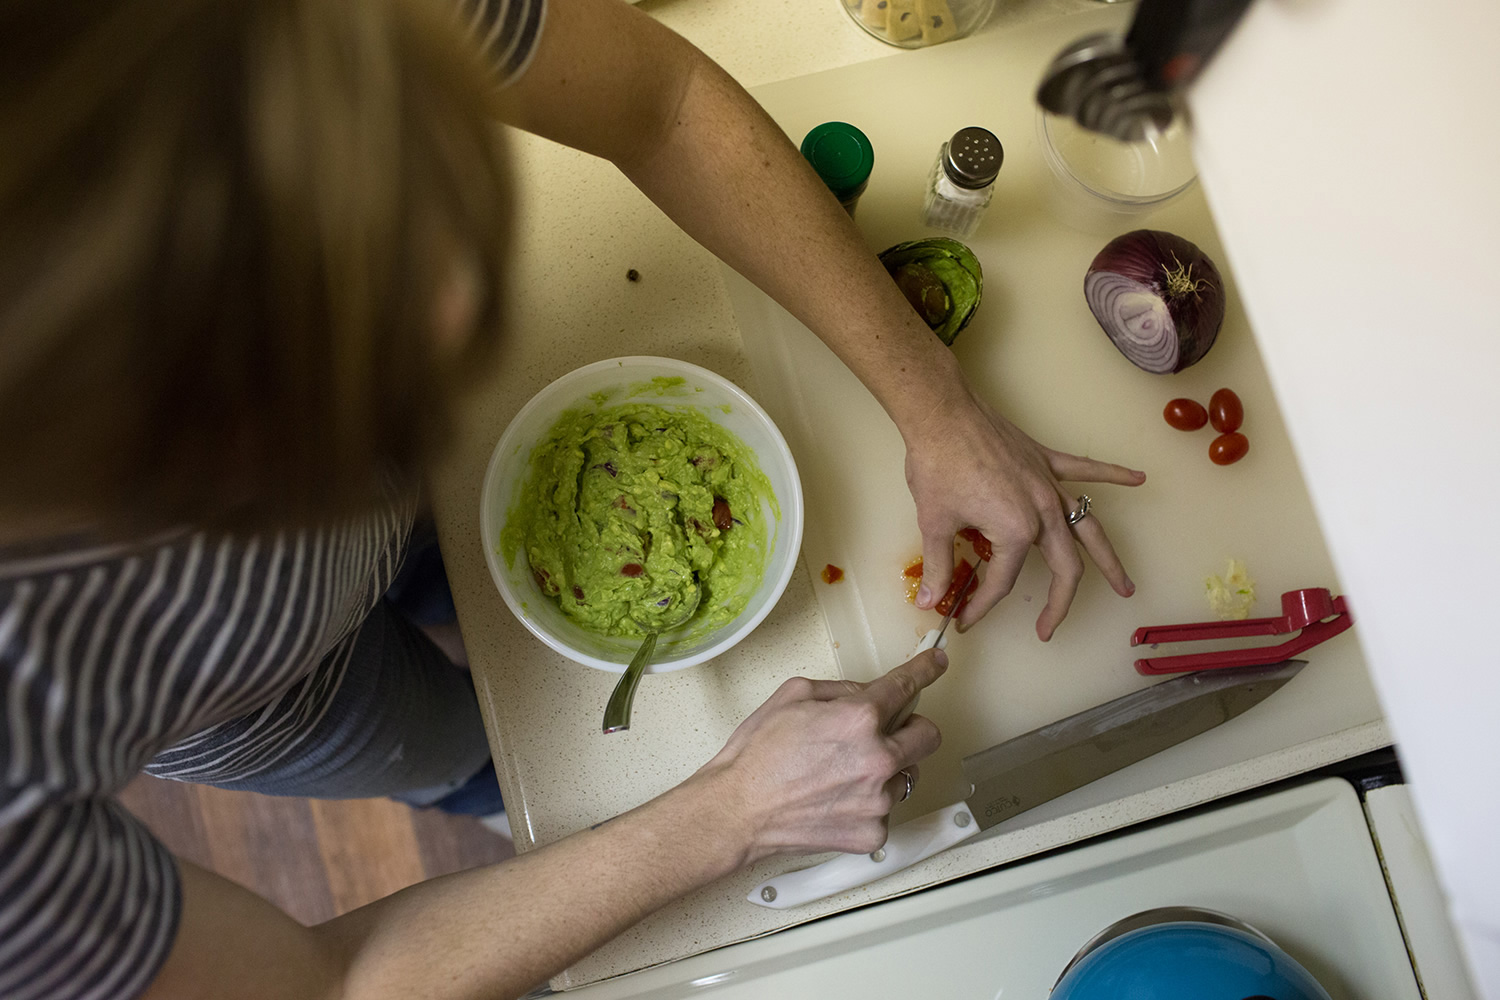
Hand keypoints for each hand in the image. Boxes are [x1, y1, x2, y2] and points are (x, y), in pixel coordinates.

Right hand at [698, 650, 947, 861]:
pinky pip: (887, 809)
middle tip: (886, 732)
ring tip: (843, 774)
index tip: (936, 663)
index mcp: (859, 719)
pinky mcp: (873, 832)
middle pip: (929, 736)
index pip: (907, 685)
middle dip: (912, 727)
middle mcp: (878, 759)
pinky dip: (869, 802)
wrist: (737, 810)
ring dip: (887, 769)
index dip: (926, 669)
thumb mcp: (794, 695)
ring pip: (908, 774)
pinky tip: (836, 799)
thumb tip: (868, 693)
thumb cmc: (758, 755)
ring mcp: (879, 800)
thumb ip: (841, 689)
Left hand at [905, 385, 1144, 639]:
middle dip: (1059, 603)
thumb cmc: (937, 466)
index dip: (981, 605)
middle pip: (1064, 567)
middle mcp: (1043, 511)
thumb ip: (938, 566)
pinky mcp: (1045, 460)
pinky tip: (1139, 479)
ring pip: (1089, 529)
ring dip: (1109, 559)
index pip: (1001, 581)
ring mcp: (1048, 484)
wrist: (942, 415)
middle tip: (1049, 628)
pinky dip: (1114, 474)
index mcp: (1015, 531)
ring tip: (1124, 587)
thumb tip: (929, 600)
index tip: (964, 618)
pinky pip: (1086, 469)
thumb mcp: (935, 523)